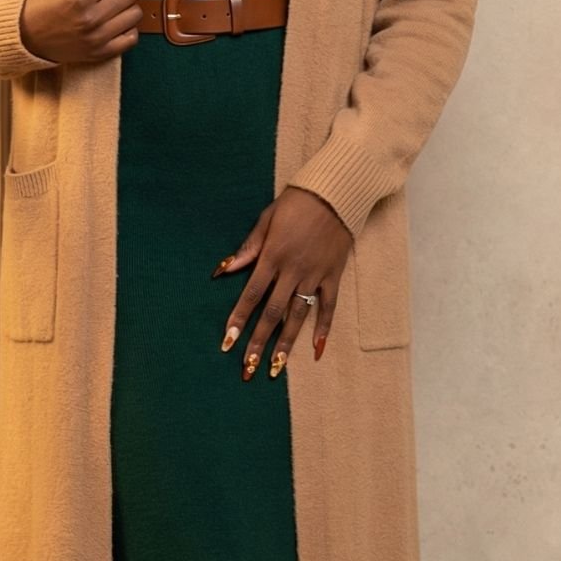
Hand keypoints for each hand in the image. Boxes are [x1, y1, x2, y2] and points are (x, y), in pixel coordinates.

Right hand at [19, 0, 141, 62]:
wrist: (25, 36)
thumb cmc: (42, 2)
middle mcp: (91, 19)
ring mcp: (97, 39)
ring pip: (135, 14)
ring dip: (127, 5)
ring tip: (111, 2)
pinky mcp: (100, 53)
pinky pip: (132, 38)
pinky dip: (127, 28)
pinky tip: (113, 21)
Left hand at [212, 186, 352, 375]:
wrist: (336, 192)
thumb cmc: (297, 202)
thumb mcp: (266, 219)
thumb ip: (248, 248)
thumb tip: (223, 270)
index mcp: (273, 255)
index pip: (251, 294)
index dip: (238, 320)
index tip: (227, 343)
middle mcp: (292, 270)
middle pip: (272, 313)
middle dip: (258, 342)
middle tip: (247, 368)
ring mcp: (314, 275)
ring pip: (298, 316)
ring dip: (286, 344)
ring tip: (275, 368)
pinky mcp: (333, 275)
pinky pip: (328, 307)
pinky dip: (323, 328)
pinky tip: (317, 350)